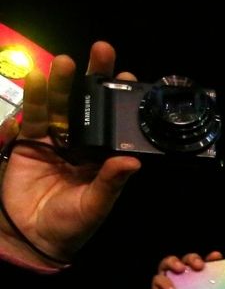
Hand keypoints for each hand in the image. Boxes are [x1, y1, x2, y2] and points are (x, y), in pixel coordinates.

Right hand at [0, 42, 140, 267]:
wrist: (34, 237)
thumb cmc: (72, 225)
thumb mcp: (97, 205)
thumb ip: (112, 182)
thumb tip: (132, 161)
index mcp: (103, 158)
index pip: (114, 124)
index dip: (119, 101)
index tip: (128, 78)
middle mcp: (81, 145)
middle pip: (87, 105)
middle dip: (92, 78)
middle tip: (102, 51)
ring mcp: (54, 141)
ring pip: (58, 106)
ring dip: (60, 83)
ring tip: (64, 63)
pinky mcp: (28, 143)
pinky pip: (31, 117)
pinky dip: (32, 99)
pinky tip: (36, 80)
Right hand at [148, 252, 222, 288]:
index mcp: (202, 286)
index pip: (207, 267)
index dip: (212, 259)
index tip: (217, 256)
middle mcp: (187, 282)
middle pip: (187, 260)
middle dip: (193, 258)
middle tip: (199, 266)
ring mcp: (171, 285)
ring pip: (168, 263)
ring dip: (174, 261)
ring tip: (181, 269)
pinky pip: (158, 279)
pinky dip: (165, 282)